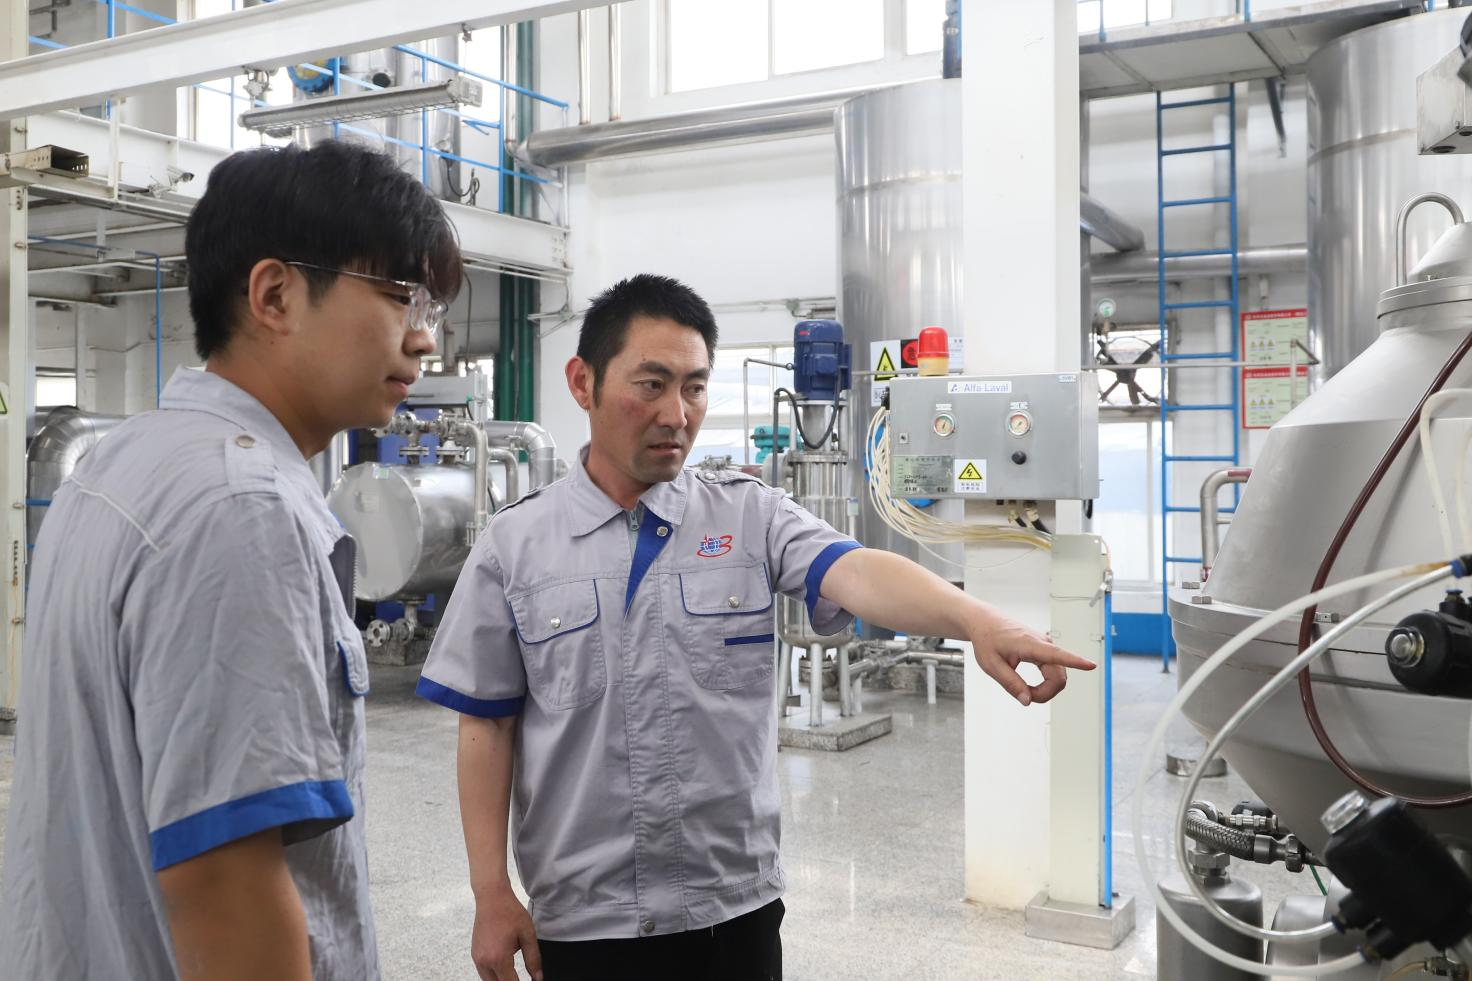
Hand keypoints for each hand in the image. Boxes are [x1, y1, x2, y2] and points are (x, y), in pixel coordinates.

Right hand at [471, 886, 541, 980]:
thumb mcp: (528, 935)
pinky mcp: (474, 954)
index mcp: (499, 958)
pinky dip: (493, 975)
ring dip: (501, 980)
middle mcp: (484, 962)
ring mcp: (477, 958)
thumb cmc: (511, 913)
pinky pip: (483, 973)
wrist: (492, 897)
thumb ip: (533, 959)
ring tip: (514, 976)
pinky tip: (504, 969)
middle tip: (520, 978)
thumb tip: (538, 978)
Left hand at [968, 608, 1095, 705]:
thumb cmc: (987, 641)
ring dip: (1044, 690)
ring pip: (1058, 677)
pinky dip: (1044, 684)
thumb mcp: (991, 666)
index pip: (1057, 654)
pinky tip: (1030, 686)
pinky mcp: (1045, 651)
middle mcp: (1043, 644)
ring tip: (1023, 690)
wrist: (986, 623)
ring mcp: (1046, 647)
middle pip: (1059, 677)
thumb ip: (1010, 684)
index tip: (1092, 665)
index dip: (1076, 662)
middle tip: (1023, 696)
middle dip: (1045, 693)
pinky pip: (1053, 672)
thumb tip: (1027, 701)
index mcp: (1029, 644)